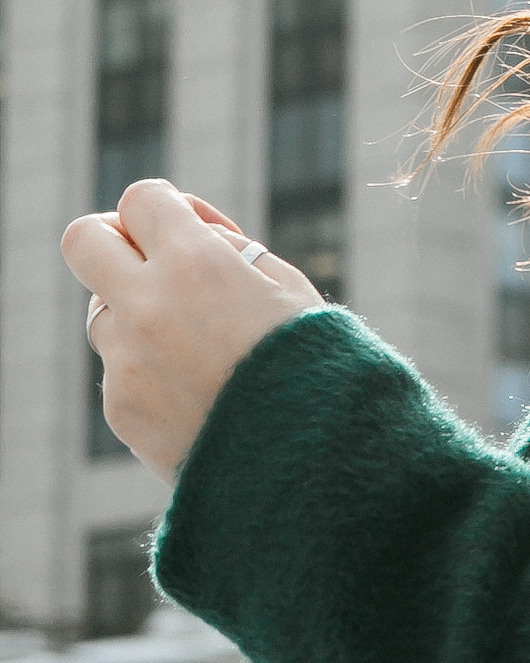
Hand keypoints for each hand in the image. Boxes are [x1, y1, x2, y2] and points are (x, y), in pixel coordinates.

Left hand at [62, 181, 318, 474]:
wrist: (310, 464)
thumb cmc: (313, 364)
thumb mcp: (288, 286)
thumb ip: (227, 246)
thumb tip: (183, 225)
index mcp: (196, 263)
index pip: (141, 199)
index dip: (164, 208)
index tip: (186, 230)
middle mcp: (147, 306)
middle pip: (83, 240)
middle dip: (112, 241)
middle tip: (149, 263)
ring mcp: (126, 360)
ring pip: (103, 311)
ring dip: (138, 313)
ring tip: (201, 347)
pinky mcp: (120, 408)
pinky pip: (121, 367)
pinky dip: (151, 370)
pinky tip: (201, 393)